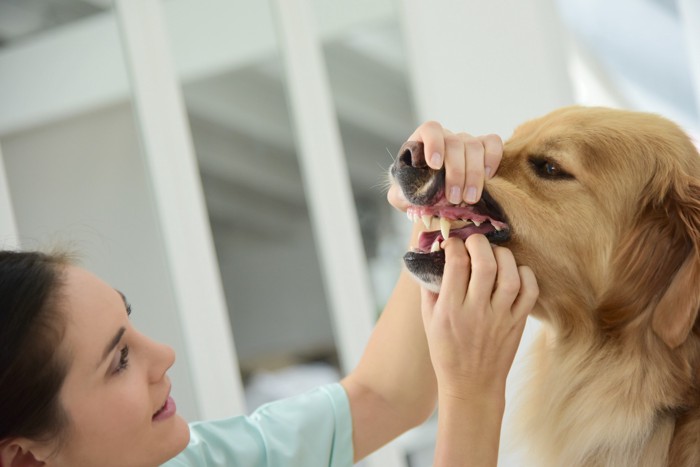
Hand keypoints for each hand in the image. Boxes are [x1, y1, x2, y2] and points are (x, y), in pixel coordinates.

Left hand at [388, 121, 503, 209]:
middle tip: (455, 198)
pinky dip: (492, 159)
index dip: (434, 144)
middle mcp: (446, 137)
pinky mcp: (484, 148)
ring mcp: (466, 141)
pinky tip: (488, 178)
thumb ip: (398, 195)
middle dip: (456, 173)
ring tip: (469, 198)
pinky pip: (493, 143)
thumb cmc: (416, 190)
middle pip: (455, 144)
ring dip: (474, 174)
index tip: (434, 165)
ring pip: (475, 146)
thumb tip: (403, 195)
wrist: (433, 193)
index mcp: (423, 140)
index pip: (430, 129)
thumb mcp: (401, 194)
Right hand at [421, 235, 537, 398]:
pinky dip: (525, 274)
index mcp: (450, 310)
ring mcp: (500, 318)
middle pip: (485, 264)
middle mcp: (476, 312)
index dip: (455, 245)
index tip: (452, 244)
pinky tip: (513, 271)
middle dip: (479, 243)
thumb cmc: (446, 351)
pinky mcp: (518, 323)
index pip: (456, 264)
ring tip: (494, 254)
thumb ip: (430, 288)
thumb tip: (435, 256)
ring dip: (503, 255)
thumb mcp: (428, 320)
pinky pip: (530, 292)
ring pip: (510, 275)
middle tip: (474, 242)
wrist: (471, 386)